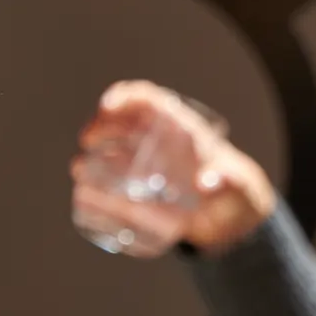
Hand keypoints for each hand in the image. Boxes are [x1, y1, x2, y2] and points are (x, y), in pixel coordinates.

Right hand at [71, 81, 275, 254]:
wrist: (227, 218)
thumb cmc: (233, 194)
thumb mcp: (236, 188)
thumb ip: (226, 183)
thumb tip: (208, 184)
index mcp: (180, 129)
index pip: (148, 101)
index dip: (125, 97)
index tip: (107, 106)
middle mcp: (156, 145)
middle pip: (121, 124)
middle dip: (100, 126)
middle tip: (87, 140)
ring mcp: (143, 170)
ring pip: (110, 155)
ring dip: (90, 157)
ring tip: (79, 168)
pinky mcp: (136, 196)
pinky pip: (110, 189)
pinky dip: (94, 190)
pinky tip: (83, 196)